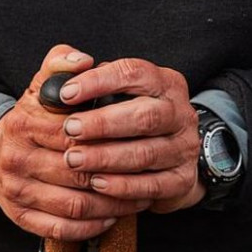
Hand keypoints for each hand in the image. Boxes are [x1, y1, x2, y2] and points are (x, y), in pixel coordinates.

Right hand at [0, 45, 150, 240]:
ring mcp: (18, 192)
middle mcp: (16, 159)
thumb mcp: (40, 84)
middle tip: (145, 173)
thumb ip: (61, 64)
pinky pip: (62, 229)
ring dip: (110, 205)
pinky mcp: (22, 218)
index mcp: (22, 124)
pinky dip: (91, 226)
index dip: (104, 137)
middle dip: (114, 174)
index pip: (71, 133)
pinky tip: (112, 216)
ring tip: (137, 197)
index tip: (134, 137)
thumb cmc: (29, 118)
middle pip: (76, 172)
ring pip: (74, 205)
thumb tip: (84, 60)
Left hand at [50, 56, 203, 214]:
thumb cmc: (128, 113)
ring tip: (74, 159)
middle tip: (70, 129)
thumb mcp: (113, 86)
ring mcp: (184, 148)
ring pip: (146, 154)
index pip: (134, 73)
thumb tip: (73, 64)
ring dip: (106, 158)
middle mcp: (180, 113)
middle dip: (103, 124)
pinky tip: (96, 183)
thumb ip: (87, 70)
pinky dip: (122, 186)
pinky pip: (152, 186)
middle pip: (145, 116)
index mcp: (165, 82)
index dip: (99, 82)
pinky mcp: (182, 180)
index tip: (67, 93)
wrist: (169, 152)